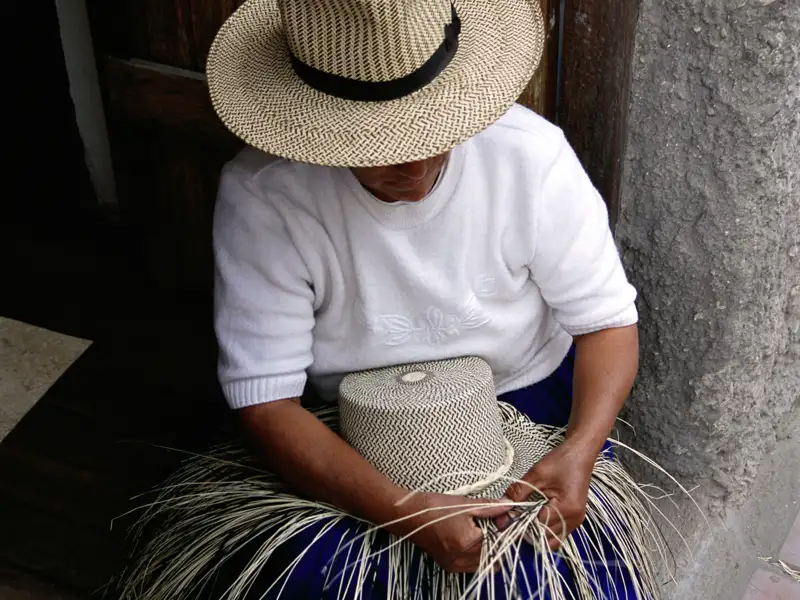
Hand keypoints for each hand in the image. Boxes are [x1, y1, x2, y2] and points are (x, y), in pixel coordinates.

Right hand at [390, 492, 510, 572]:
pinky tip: (464, 538)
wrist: (407, 515)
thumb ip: (490, 507)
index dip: (502, 527)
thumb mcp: (465, 504)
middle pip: (493, 554)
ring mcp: (455, 565)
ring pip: (483, 562)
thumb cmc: (434, 507)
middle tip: (485, 523)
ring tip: (473, 530)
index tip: (498, 517)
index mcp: (470, 543)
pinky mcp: (448, 566)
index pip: (500, 540)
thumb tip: (510, 505)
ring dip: (484, 548)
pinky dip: (473, 554)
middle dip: (494, 539)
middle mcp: (464, 559)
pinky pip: (470, 565)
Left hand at [503, 442, 594, 549]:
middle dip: (527, 531)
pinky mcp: (575, 520)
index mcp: (567, 508)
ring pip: (552, 540)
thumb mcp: (536, 474)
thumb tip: (502, 506)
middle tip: (512, 518)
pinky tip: (535, 517)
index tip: (506, 518)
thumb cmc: (561, 460)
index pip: (538, 526)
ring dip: (536, 533)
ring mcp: (576, 521)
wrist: (581, 453)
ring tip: (524, 517)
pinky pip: (558, 533)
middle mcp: (574, 519)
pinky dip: (545, 530)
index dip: (520, 523)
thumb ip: (518, 492)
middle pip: (545, 537)